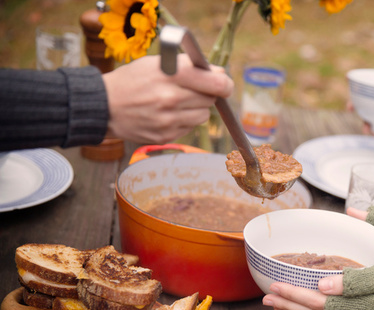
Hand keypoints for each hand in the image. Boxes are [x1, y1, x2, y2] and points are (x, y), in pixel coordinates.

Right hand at [102, 54, 233, 143]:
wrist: (103, 107)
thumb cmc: (132, 81)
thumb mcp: (156, 63)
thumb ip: (190, 67)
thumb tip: (220, 74)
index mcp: (172, 75)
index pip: (217, 84)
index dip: (224, 84)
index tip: (223, 83)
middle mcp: (172, 99)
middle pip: (211, 100)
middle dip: (206, 94)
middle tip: (191, 89)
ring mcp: (169, 120)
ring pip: (203, 116)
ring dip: (195, 109)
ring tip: (175, 102)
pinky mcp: (166, 136)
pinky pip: (189, 128)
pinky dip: (183, 121)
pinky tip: (166, 114)